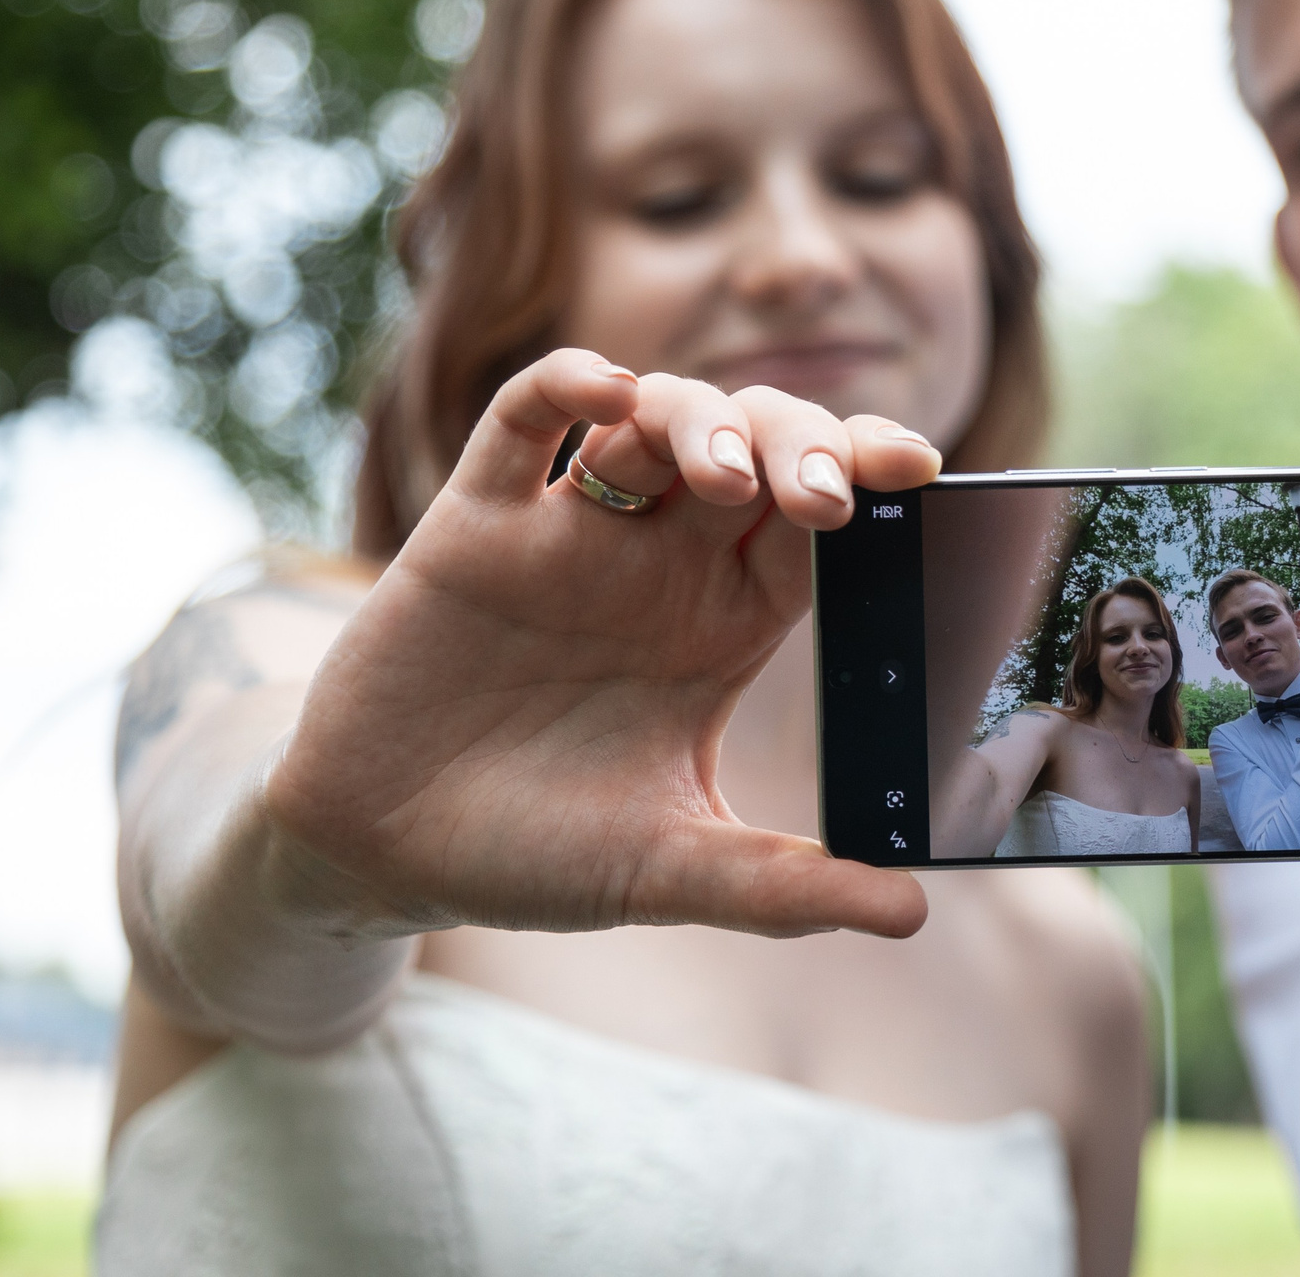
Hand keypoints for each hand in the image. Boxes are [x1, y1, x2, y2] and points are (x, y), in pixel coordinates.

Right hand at [264, 350, 938, 944]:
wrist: (380, 857)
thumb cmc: (532, 855)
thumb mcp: (669, 873)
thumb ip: (785, 888)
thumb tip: (913, 915)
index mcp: (726, 620)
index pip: (819, 520)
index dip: (866, 479)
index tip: (919, 475)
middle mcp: (661, 561)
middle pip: (755, 446)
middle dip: (800, 443)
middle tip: (823, 495)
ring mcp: (569, 533)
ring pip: (654, 418)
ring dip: (700, 420)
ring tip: (725, 478)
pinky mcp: (476, 526)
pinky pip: (522, 420)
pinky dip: (566, 384)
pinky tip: (607, 390)